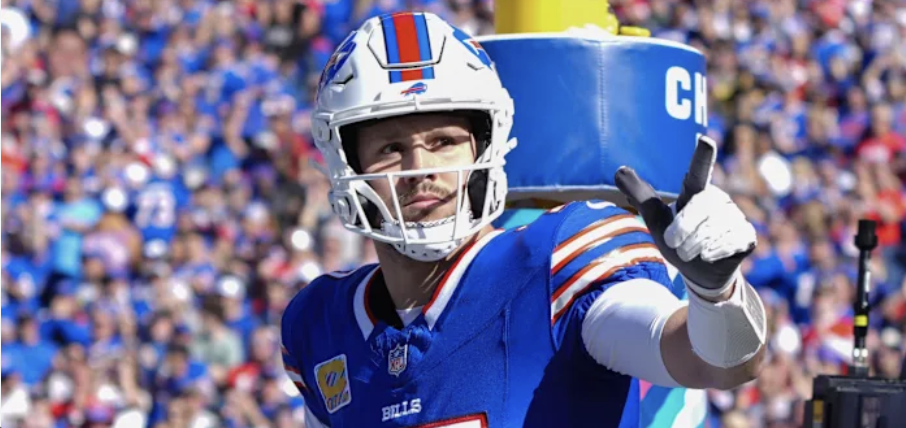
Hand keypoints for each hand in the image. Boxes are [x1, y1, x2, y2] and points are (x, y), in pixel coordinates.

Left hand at [614, 136, 755, 294]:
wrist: (701, 272)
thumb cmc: (678, 240)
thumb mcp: (656, 219)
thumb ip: (640, 195)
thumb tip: (618, 171)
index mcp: (696, 192)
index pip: (698, 172)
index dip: (702, 156)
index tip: (705, 141)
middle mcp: (718, 200)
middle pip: (699, 211)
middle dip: (683, 232)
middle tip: (677, 244)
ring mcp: (735, 216)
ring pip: (712, 230)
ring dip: (695, 247)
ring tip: (693, 252)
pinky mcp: (747, 235)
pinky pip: (729, 243)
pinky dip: (714, 253)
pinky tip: (711, 256)